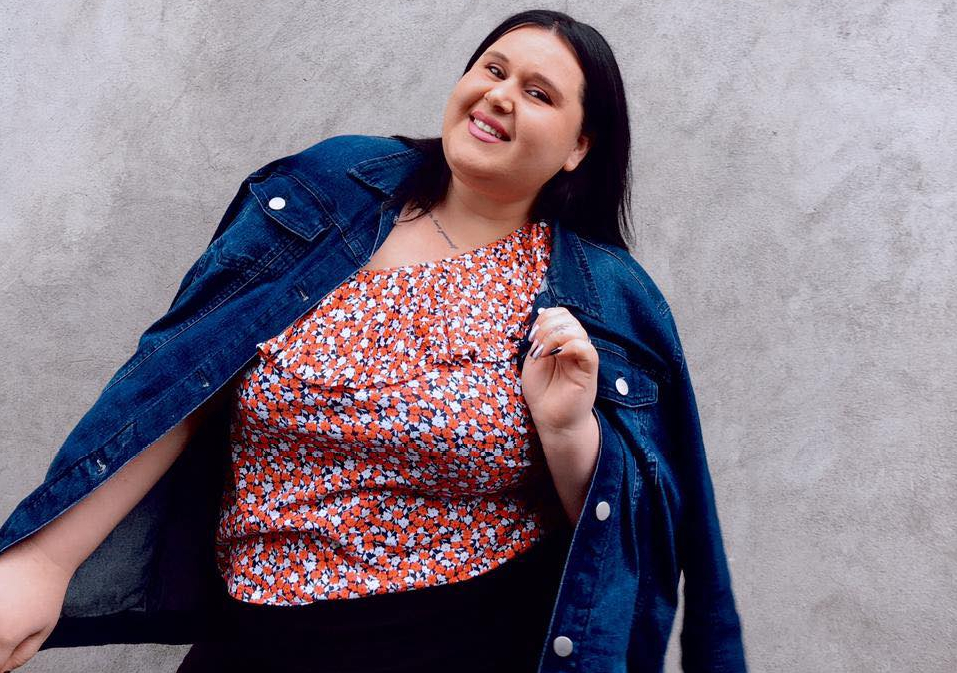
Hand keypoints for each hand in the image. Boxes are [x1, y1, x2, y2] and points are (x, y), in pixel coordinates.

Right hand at [0, 538, 70, 671]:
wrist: (43, 558)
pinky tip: (4, 603)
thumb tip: (2, 668)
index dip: (1, 662)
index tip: (6, 652)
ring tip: (8, 612)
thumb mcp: (44, 629)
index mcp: (5, 638)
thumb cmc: (48, 592)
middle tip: (11, 627)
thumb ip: (22, 655)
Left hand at [520, 306, 598, 432]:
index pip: (560, 314)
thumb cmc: (543, 392)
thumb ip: (539, 340)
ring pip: (577, 330)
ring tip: (543, 354)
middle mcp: (574, 346)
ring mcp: (583, 357)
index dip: (545, 318)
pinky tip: (557, 356)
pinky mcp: (589, 371)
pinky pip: (587, 349)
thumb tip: (543, 320)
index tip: (532, 337)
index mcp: (562, 341)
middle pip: (568, 318)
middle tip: (536, 347)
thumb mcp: (534, 360)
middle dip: (547, 327)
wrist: (551, 420)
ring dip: (554, 336)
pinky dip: (570, 346)